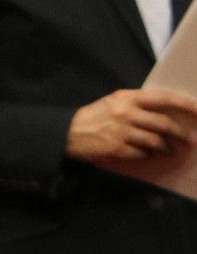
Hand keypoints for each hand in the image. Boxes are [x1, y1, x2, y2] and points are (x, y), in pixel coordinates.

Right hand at [67, 87, 196, 164]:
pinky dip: (150, 155)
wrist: (67, 133)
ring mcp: (121, 132)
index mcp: (127, 98)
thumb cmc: (94, 117)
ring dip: (167, 148)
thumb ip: (138, 104)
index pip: (163, 98)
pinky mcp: (116, 149)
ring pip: (155, 141)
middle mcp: (126, 113)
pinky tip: (152, 155)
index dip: (185, 104)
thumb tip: (166, 113)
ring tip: (172, 151)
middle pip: (163, 124)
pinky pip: (142, 153)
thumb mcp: (114, 102)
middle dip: (180, 134)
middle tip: (189, 139)